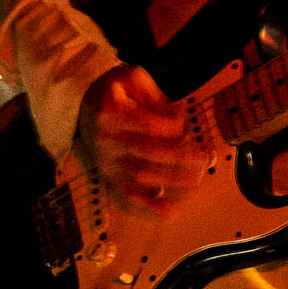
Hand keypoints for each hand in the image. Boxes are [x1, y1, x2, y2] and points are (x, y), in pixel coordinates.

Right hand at [76, 65, 209, 206]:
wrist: (83, 104)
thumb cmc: (115, 89)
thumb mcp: (134, 78)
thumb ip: (156, 97)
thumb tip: (178, 121)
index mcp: (111, 111)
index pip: (151, 124)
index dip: (175, 126)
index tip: (184, 120)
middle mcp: (106, 138)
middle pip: (150, 151)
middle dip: (182, 157)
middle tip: (204, 159)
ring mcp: (106, 159)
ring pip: (143, 174)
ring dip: (174, 179)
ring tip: (197, 178)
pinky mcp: (108, 174)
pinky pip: (129, 193)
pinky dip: (150, 204)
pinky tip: (170, 210)